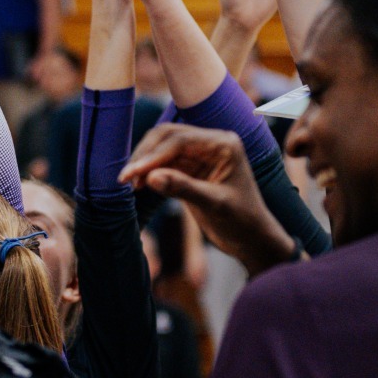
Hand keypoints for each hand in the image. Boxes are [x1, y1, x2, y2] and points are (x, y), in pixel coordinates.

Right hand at [118, 124, 293, 273]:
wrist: (252, 239)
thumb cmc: (242, 221)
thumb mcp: (214, 204)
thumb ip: (183, 188)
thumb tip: (149, 177)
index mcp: (223, 144)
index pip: (180, 140)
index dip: (152, 156)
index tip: (131, 174)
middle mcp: (211, 144)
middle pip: (168, 137)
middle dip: (145, 155)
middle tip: (125, 178)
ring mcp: (200, 155)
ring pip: (162, 149)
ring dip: (145, 163)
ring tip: (129, 184)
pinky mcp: (191, 169)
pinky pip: (164, 164)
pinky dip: (150, 172)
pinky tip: (139, 185)